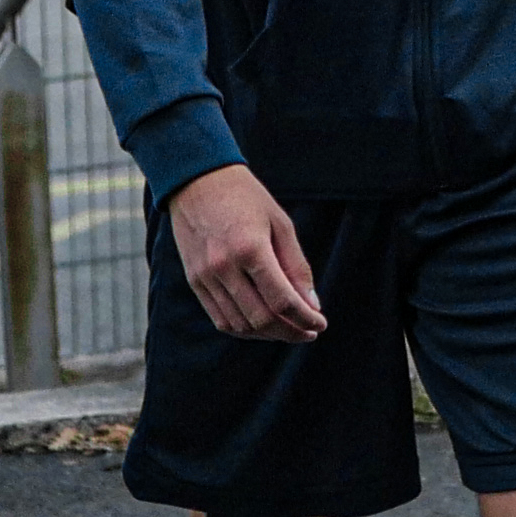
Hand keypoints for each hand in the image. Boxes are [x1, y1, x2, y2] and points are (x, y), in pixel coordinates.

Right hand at [167, 165, 324, 343]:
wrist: (197, 181)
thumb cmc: (246, 198)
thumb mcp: (280, 224)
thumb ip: (297, 266)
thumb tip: (312, 305)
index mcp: (250, 249)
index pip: (282, 301)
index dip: (305, 319)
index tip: (320, 324)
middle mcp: (224, 267)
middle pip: (262, 319)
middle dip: (291, 332)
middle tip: (309, 331)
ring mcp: (205, 277)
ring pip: (240, 325)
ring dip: (269, 335)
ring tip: (289, 329)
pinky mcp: (195, 281)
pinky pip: (221, 319)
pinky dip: (244, 329)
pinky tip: (262, 325)